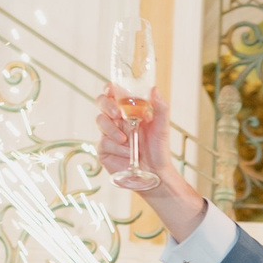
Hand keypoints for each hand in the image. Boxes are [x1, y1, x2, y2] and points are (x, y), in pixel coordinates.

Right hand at [94, 87, 206, 241]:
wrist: (155, 173)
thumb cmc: (159, 149)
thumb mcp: (162, 127)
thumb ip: (160, 108)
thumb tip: (153, 88)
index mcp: (128, 111)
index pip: (114, 94)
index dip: (109, 89)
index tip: (111, 89)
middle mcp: (116, 120)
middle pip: (101, 103)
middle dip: (107, 106)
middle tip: (118, 115)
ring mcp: (108, 134)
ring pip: (100, 121)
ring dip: (113, 130)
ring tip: (127, 140)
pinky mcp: (104, 149)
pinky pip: (103, 143)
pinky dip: (116, 147)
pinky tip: (128, 154)